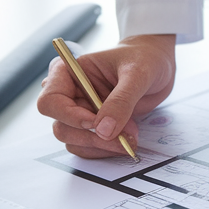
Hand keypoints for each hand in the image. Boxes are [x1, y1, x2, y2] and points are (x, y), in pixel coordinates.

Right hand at [37, 34, 176, 157]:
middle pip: (61, 127)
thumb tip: (104, 130)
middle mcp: (70, 94)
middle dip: (92, 137)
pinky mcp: (94, 126)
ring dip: (101, 146)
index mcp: (69, 72)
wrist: (158, 66)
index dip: (70, 116)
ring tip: (130, 136)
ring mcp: (81, 112)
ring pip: (74, 141)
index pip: (50, 101)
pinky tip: (127, 139)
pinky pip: (89, 147)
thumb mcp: (137, 74)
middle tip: (122, 137)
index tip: (96, 123)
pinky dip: (106, 149)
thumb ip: (121, 101)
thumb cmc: (144, 58)